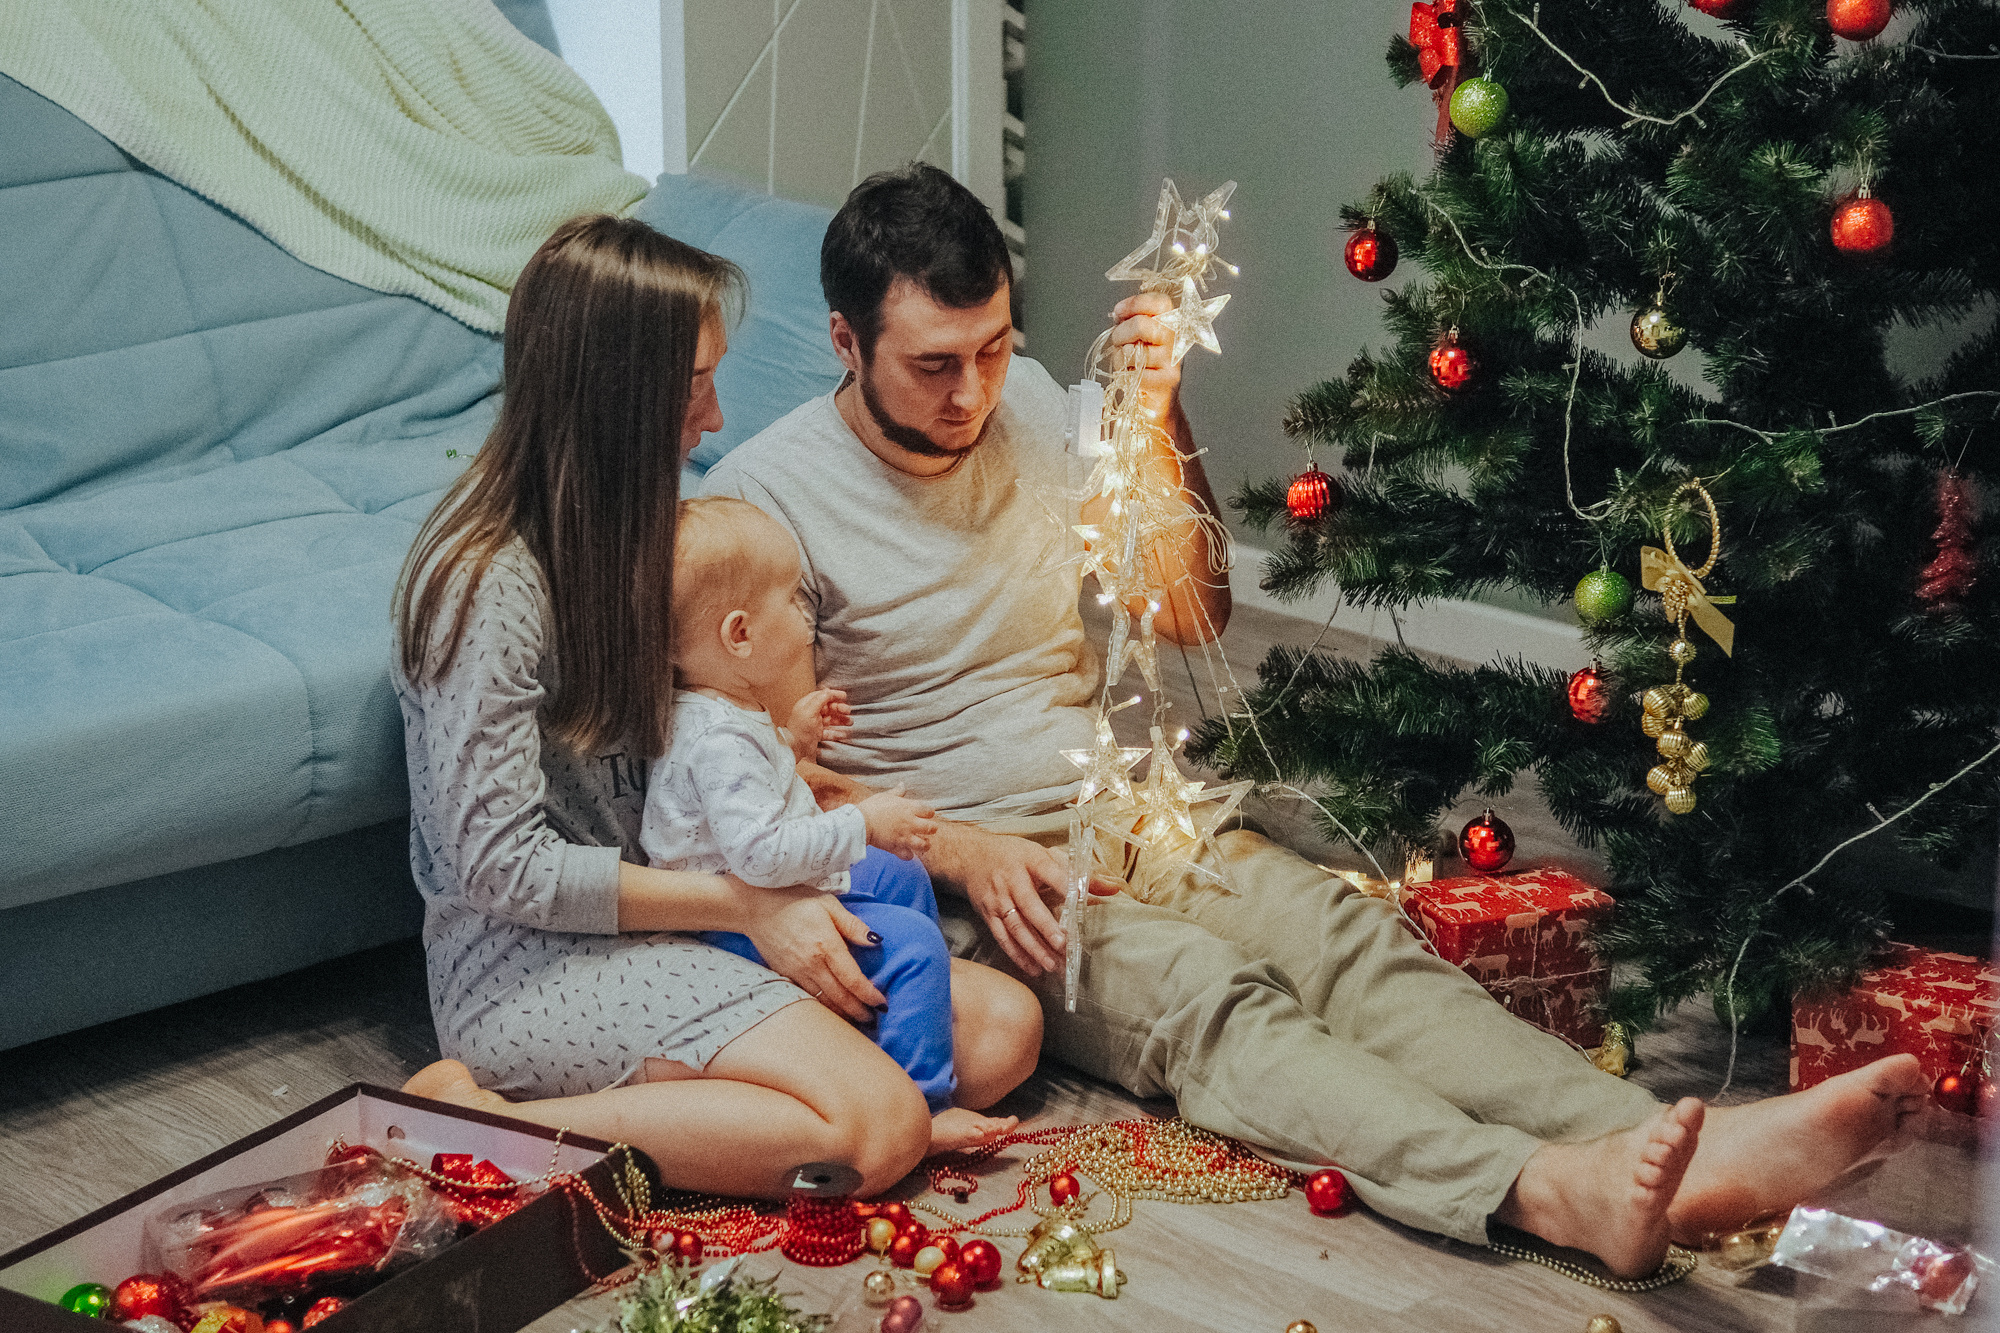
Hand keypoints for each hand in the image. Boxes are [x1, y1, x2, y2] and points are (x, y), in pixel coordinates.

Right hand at [736, 883, 886, 1022]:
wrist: (753, 906)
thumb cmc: (792, 900)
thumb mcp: (828, 904)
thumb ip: (852, 925)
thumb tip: (875, 941)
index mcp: (826, 946)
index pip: (853, 980)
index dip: (869, 995)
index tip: (882, 1003)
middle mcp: (811, 965)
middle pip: (840, 998)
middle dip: (859, 1011)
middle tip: (873, 1019)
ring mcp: (795, 973)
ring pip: (823, 1003)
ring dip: (841, 1014)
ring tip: (856, 1020)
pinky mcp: (783, 976)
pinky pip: (806, 998)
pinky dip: (821, 1008)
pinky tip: (830, 1011)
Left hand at [785, 687, 851, 761]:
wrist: (794, 747)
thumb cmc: (799, 729)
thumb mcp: (809, 710)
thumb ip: (820, 699)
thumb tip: (829, 690)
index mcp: (808, 705)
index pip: (823, 696)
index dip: (834, 695)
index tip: (844, 696)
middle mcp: (812, 713)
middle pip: (829, 708)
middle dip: (840, 708)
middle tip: (847, 711)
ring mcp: (815, 724)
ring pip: (831, 720)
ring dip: (841, 720)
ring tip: (850, 722)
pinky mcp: (817, 735)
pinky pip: (830, 732)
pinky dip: (837, 732)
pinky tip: (843, 733)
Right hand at [858, 786, 938, 858]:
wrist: (860, 822)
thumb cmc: (872, 807)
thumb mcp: (886, 796)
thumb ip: (897, 792)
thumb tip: (902, 784)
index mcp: (909, 808)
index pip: (929, 811)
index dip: (929, 812)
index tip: (925, 814)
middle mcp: (910, 823)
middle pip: (932, 828)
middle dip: (932, 829)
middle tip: (927, 829)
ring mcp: (905, 837)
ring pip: (924, 844)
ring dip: (924, 844)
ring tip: (922, 842)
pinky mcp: (897, 847)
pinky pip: (908, 856)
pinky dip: (908, 855)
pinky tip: (906, 851)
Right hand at [927, 825, 1122, 975]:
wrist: (970, 857)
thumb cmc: (1015, 856)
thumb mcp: (1046, 854)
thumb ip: (1081, 871)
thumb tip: (1114, 888)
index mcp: (1030, 860)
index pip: (1051, 872)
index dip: (1066, 885)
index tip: (1081, 899)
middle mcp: (1012, 880)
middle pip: (1029, 906)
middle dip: (1046, 928)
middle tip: (1064, 946)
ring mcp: (998, 899)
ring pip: (1016, 927)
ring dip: (1034, 948)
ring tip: (1053, 965)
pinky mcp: (988, 915)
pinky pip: (1003, 938)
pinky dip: (1018, 955)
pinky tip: (1034, 968)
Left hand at [1109, 291, 1183, 422]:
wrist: (1155, 398)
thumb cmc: (1143, 363)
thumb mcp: (1136, 335)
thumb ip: (1129, 320)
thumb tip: (1119, 313)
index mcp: (1170, 321)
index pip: (1158, 302)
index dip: (1134, 304)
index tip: (1118, 313)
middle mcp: (1175, 337)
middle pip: (1141, 325)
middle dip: (1120, 334)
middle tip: (1120, 343)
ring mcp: (1173, 359)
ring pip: (1133, 351)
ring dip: (1120, 358)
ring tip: (1128, 363)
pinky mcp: (1168, 380)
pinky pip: (1135, 373)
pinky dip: (1125, 374)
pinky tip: (1132, 376)